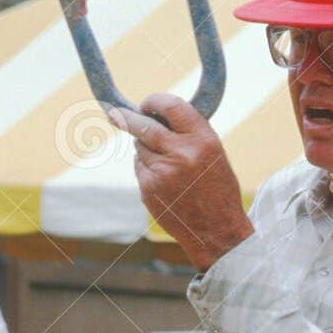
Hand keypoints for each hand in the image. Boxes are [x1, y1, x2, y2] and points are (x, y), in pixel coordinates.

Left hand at [107, 94, 253, 271]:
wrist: (216, 231)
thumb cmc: (218, 190)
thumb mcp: (214, 154)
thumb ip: (190, 133)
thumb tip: (157, 115)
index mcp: (203, 139)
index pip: (172, 106)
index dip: (155, 101)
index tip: (146, 103)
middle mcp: (182, 153)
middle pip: (144, 126)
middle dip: (128, 118)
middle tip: (115, 114)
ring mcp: (163, 172)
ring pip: (140, 148)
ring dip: (146, 150)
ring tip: (167, 166)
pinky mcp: (149, 188)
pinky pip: (140, 168)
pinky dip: (147, 170)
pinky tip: (165, 184)